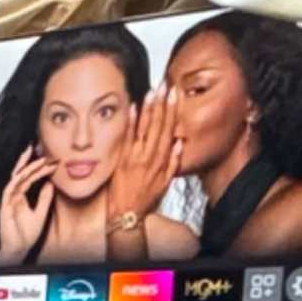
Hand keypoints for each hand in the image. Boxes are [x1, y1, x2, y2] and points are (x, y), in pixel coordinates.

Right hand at [0, 149, 53, 264]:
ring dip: (26, 167)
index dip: (41, 169)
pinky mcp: (4, 206)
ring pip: (16, 178)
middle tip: (41, 149)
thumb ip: (44, 198)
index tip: (53, 163)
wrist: (19, 248)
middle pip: (21, 174)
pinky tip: (24, 174)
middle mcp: (14, 196)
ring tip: (37, 158)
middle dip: (30, 161)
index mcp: (21, 196)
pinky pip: (9, 189)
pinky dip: (16, 180)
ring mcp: (8, 200)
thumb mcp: (40, 212)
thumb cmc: (26, 234)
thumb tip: (50, 183)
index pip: (30, 178)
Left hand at [103, 92, 183, 242]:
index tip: (175, 94)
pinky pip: (127, 138)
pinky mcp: (121, 160)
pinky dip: (131, 122)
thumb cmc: (145, 199)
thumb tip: (179, 142)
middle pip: (158, 125)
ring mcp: (135, 157)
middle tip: (165, 85)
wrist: (126, 215)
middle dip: (162, 103)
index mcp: (162, 160)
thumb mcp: (165, 183)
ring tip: (152, 91)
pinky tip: (133, 107)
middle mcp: (150, 157)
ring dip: (149, 108)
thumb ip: (173, 162)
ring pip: (144, 128)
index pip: (169, 129)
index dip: (173, 110)